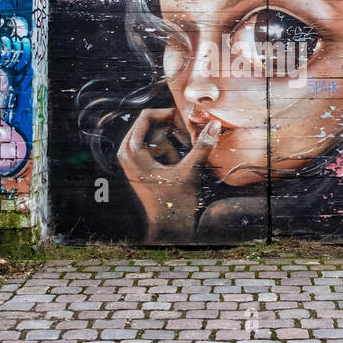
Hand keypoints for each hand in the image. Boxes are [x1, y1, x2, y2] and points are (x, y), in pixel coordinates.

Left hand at [117, 108, 220, 242]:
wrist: (169, 228)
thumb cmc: (175, 204)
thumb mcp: (190, 172)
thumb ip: (202, 146)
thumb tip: (215, 124)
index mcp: (132, 152)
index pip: (146, 116)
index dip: (168, 114)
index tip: (186, 121)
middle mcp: (127, 154)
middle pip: (150, 123)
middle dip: (171, 126)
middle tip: (189, 134)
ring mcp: (132, 160)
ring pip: (154, 135)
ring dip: (171, 138)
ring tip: (186, 148)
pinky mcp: (140, 165)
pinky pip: (154, 146)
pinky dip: (168, 148)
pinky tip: (178, 160)